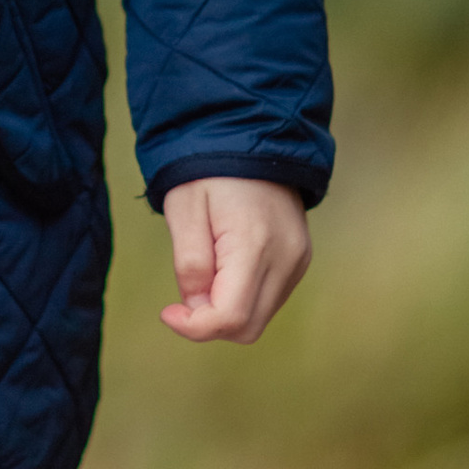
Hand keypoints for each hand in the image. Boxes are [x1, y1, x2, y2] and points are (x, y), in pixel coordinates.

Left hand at [159, 178, 311, 343]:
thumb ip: (189, 263)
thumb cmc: (210, 171)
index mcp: (254, 245)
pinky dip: (243, 300)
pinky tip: (227, 272)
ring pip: (259, 318)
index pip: (230, 317)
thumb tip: (197, 305)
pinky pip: (270, 299)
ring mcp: (298, 261)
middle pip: (247, 328)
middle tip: (184, 298)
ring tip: (207, 275)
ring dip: (226, 313)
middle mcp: (286, 259)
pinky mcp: (300, 260)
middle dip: (209, 324)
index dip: (194, 327)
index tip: (168, 311)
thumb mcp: (184, 210)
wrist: (254, 140)